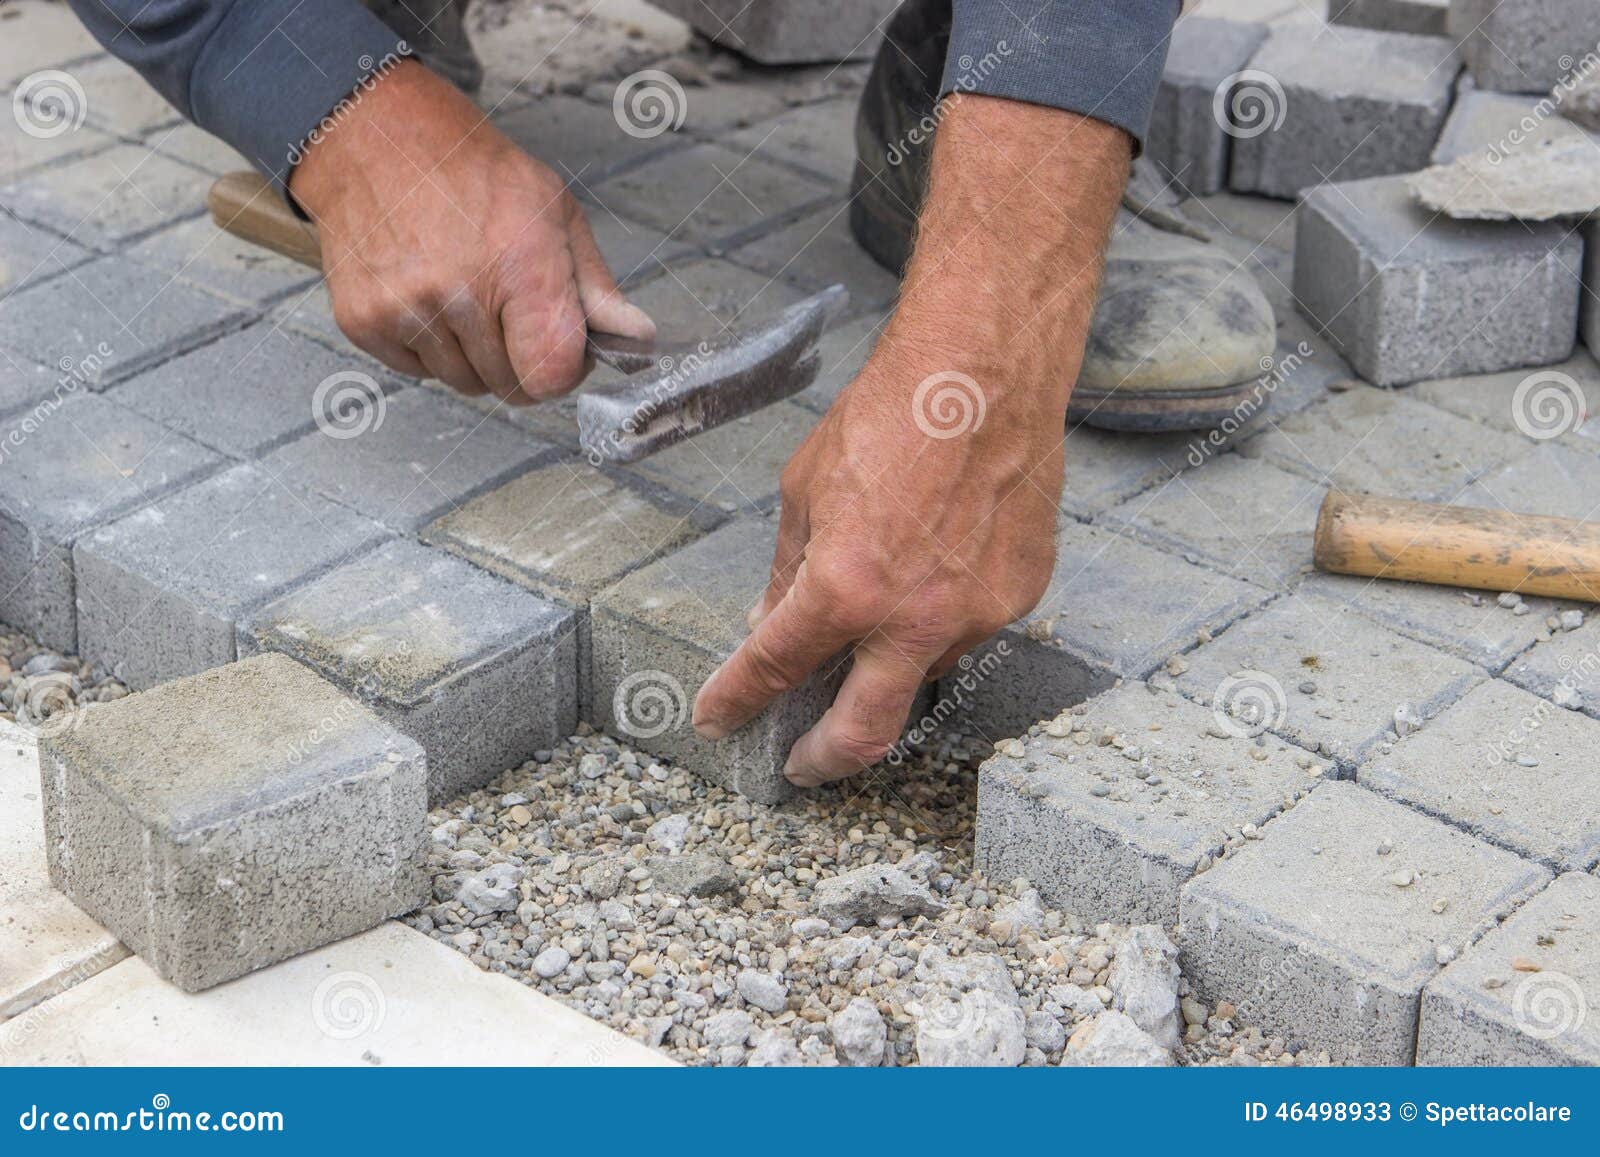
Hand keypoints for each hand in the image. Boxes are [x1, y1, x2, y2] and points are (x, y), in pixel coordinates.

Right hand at [288, 60, 652, 402]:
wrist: (376, 140)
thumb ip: (596, 286)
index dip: (563, 372)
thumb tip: (639, 339)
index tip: (559, 349)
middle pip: (509, 387)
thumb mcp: (554, 212)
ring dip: (472, 356)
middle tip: (508, 309)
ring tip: (464, 295)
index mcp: (520, 265)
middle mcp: (459, 293)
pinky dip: (427, 348)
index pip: (551, 375)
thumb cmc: (472, 174)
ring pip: (462, 383)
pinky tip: (426, 297)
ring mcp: (404, 310)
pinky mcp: (362, 321)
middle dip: (519, 360)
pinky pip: (415, 372)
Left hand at [691, 95, 1130, 785]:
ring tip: (873, 628)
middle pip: (864, 732)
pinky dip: (935, 623)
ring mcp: (975, 616)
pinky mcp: (1019, 597)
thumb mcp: (805, 491)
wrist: (985, 375)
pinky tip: (930, 573)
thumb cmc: (888, 416)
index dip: (735, 702)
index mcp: (845, 590)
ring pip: (920, 675)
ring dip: (886, 670)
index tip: (719, 718)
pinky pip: (966, 632)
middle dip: (824, 761)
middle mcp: (915, 620)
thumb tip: (770, 625)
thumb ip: (789, 572)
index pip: (774, 670)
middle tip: (801, 765)